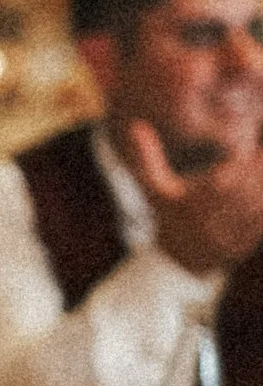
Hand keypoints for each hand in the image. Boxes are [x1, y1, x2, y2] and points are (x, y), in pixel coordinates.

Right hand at [123, 120, 262, 276]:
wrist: (179, 261)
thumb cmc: (168, 215)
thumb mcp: (153, 187)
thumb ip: (146, 156)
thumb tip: (136, 124)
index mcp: (190, 203)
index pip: (224, 179)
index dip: (239, 165)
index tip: (246, 155)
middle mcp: (210, 220)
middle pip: (245, 190)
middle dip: (256, 172)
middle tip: (260, 158)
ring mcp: (229, 234)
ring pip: (256, 206)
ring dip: (261, 188)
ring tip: (261, 173)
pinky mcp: (245, 243)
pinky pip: (260, 222)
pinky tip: (262, 194)